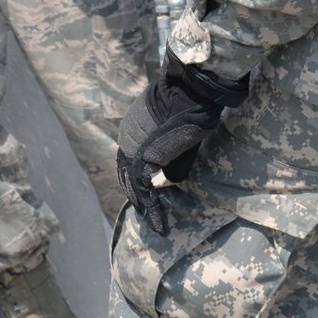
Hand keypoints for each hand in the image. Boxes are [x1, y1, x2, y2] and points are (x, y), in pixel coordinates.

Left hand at [115, 53, 249, 235]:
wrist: (191, 93)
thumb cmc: (189, 110)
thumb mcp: (178, 137)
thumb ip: (169, 158)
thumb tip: (168, 179)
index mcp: (133, 131)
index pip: (131, 164)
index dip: (136, 185)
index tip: (146, 203)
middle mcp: (127, 137)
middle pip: (127, 175)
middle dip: (138, 199)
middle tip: (149, 219)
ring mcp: (131, 145)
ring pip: (132, 183)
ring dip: (144, 207)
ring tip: (156, 225)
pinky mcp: (141, 154)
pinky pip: (142, 186)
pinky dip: (150, 205)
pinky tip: (158, 220)